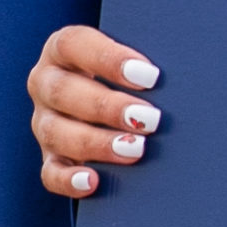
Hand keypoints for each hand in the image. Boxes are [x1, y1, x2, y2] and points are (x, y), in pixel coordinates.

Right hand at [27, 26, 162, 199]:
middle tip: (150, 119)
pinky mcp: (49, 156)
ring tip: (136, 149)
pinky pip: (50, 173)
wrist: (109, 98)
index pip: (74, 44)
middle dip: (109, 107)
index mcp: (62, 49)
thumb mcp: (131, 56)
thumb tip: (182, 73)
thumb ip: (143, 60)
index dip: (110, 60)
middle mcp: (46, 83)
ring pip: (56, 133)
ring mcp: (43, 122)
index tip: (150, 77)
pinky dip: (68, 180)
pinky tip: (93, 182)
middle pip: (64, 92)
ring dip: (97, 143)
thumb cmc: (130, 71)